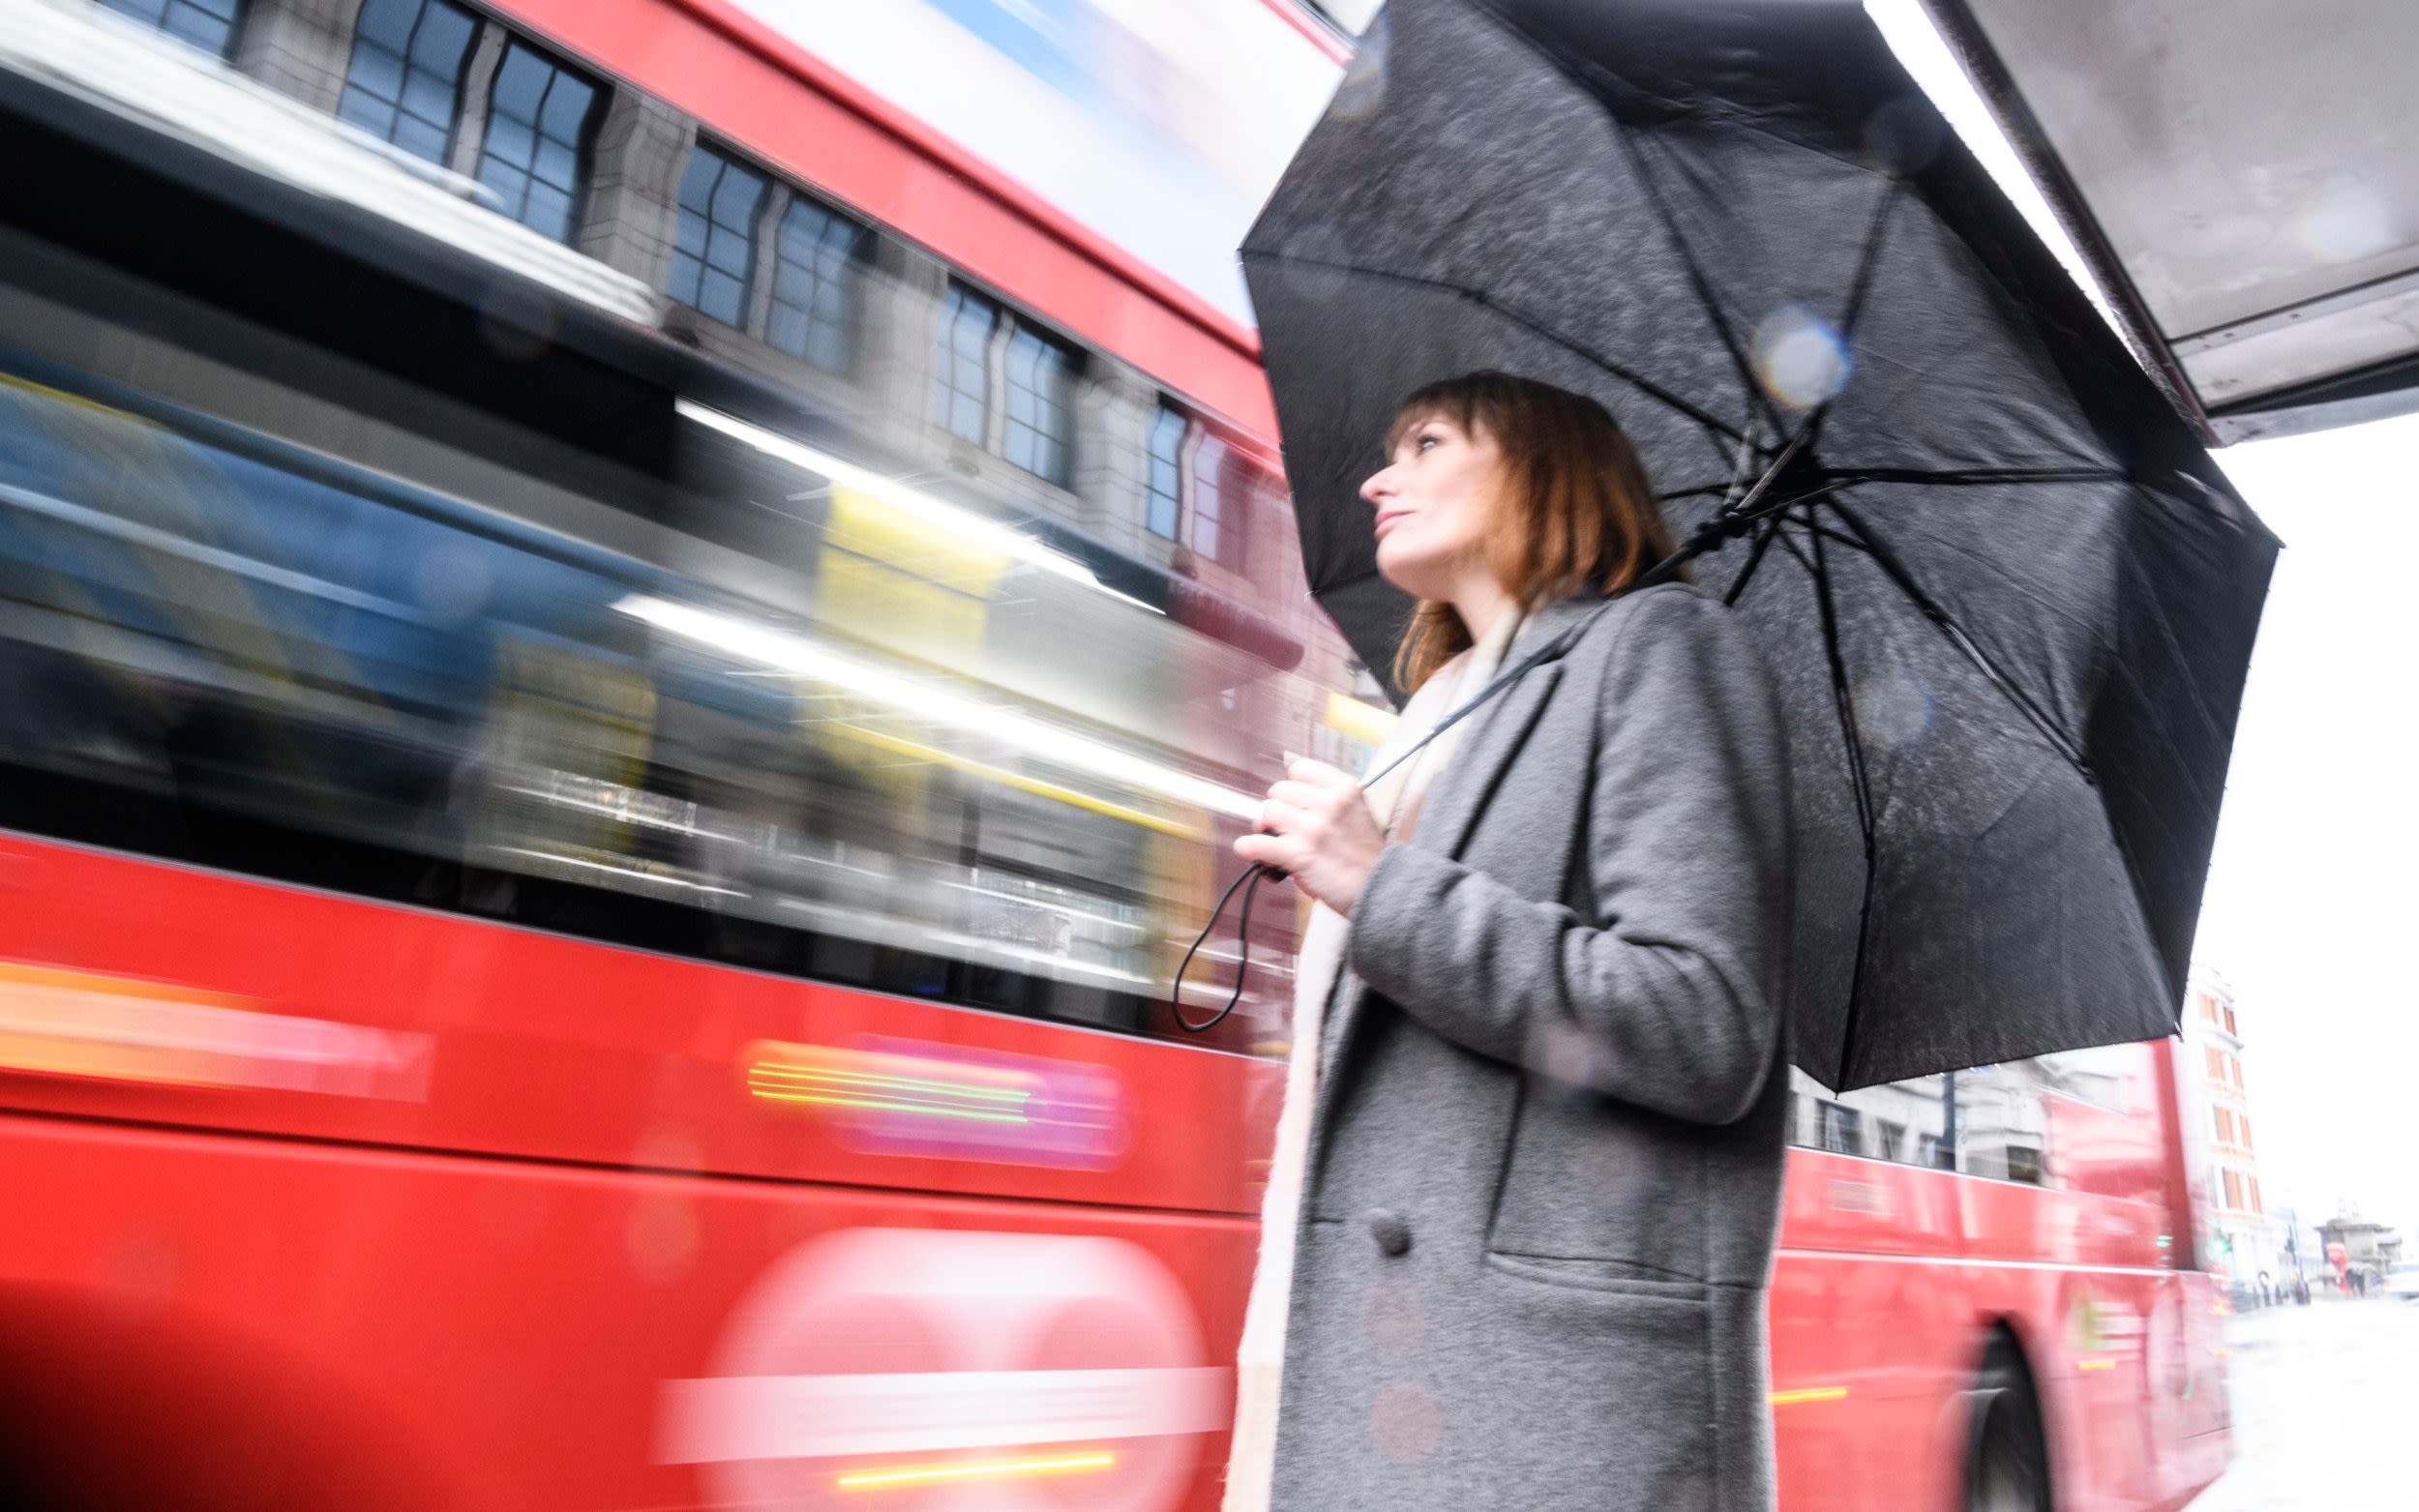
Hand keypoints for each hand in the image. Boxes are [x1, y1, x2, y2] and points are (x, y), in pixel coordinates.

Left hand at [1234, 758, 1387, 916]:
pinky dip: (1248, 848)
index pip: (1299, 769)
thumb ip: (1329, 800)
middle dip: (1277, 809)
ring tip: (1274, 840)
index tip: (1294, 801)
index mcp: (1345, 789)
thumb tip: (1289, 800)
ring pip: (1267, 813)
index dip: (1291, 786)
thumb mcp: (1358, 812)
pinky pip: (1258, 844)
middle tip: (1282, 827)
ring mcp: (1314, 828)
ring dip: (1265, 828)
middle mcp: (1330, 803)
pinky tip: (1249, 850)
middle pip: (1279, 791)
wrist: (1382, 889)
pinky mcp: (1300, 854)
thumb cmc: (1367, 857)